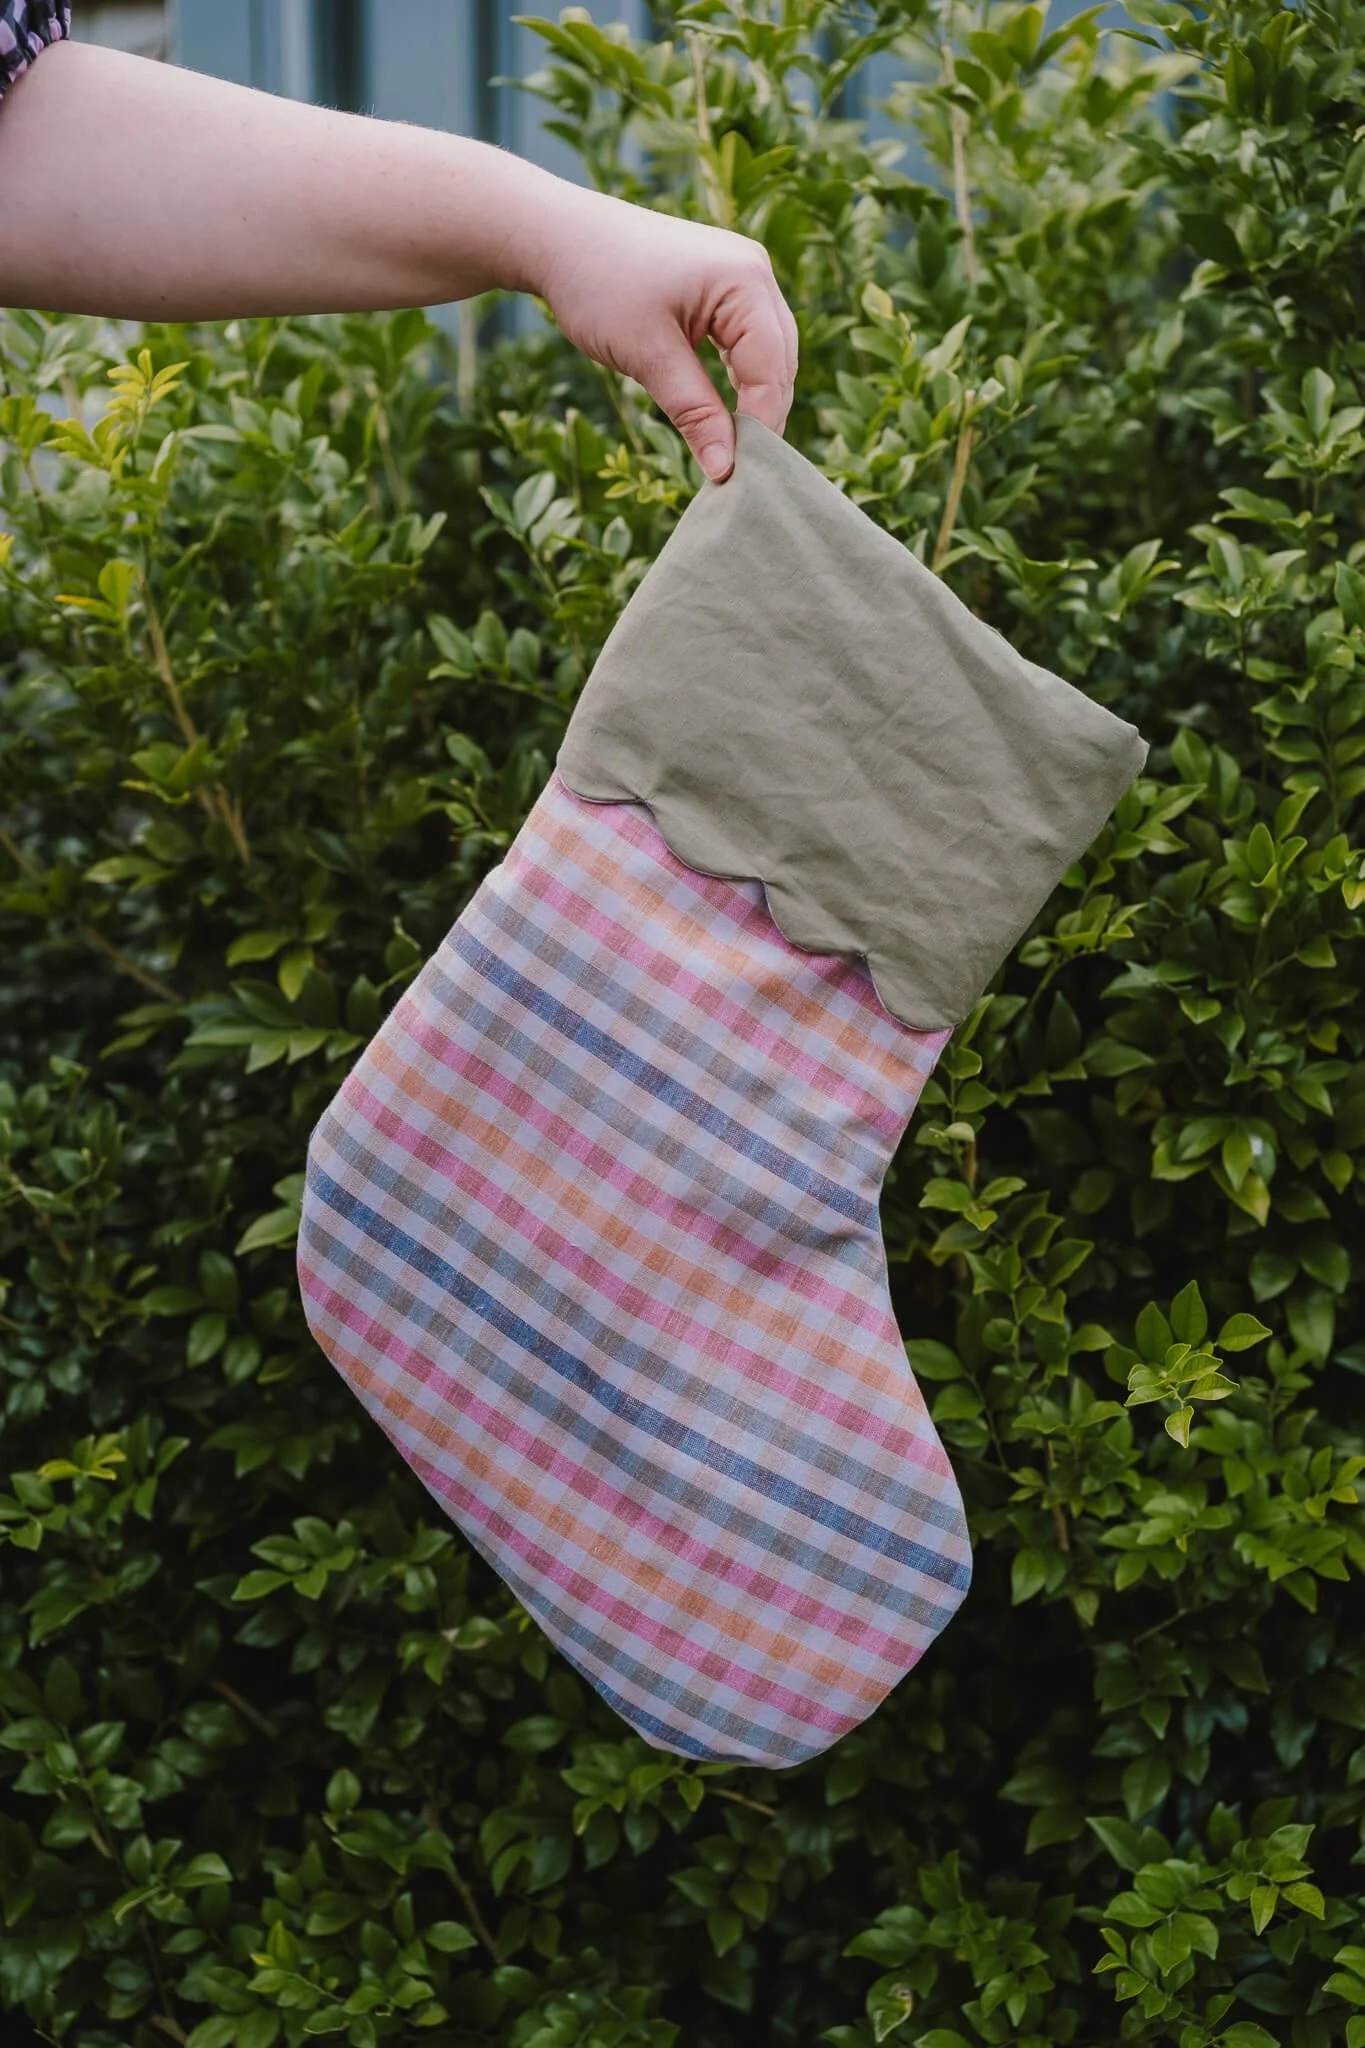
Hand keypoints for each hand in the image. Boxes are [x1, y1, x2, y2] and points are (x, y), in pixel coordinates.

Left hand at [527, 186, 797, 483]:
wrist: (560, 237)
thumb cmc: (598, 286)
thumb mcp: (646, 355)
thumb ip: (693, 411)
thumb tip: (725, 469)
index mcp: (744, 279)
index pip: (771, 368)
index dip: (760, 425)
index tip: (737, 473)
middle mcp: (755, 272)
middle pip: (780, 362)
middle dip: (763, 416)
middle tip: (736, 470)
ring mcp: (743, 277)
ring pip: (769, 356)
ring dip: (754, 401)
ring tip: (731, 449)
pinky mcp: (726, 288)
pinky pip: (749, 343)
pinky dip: (740, 380)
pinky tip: (724, 413)